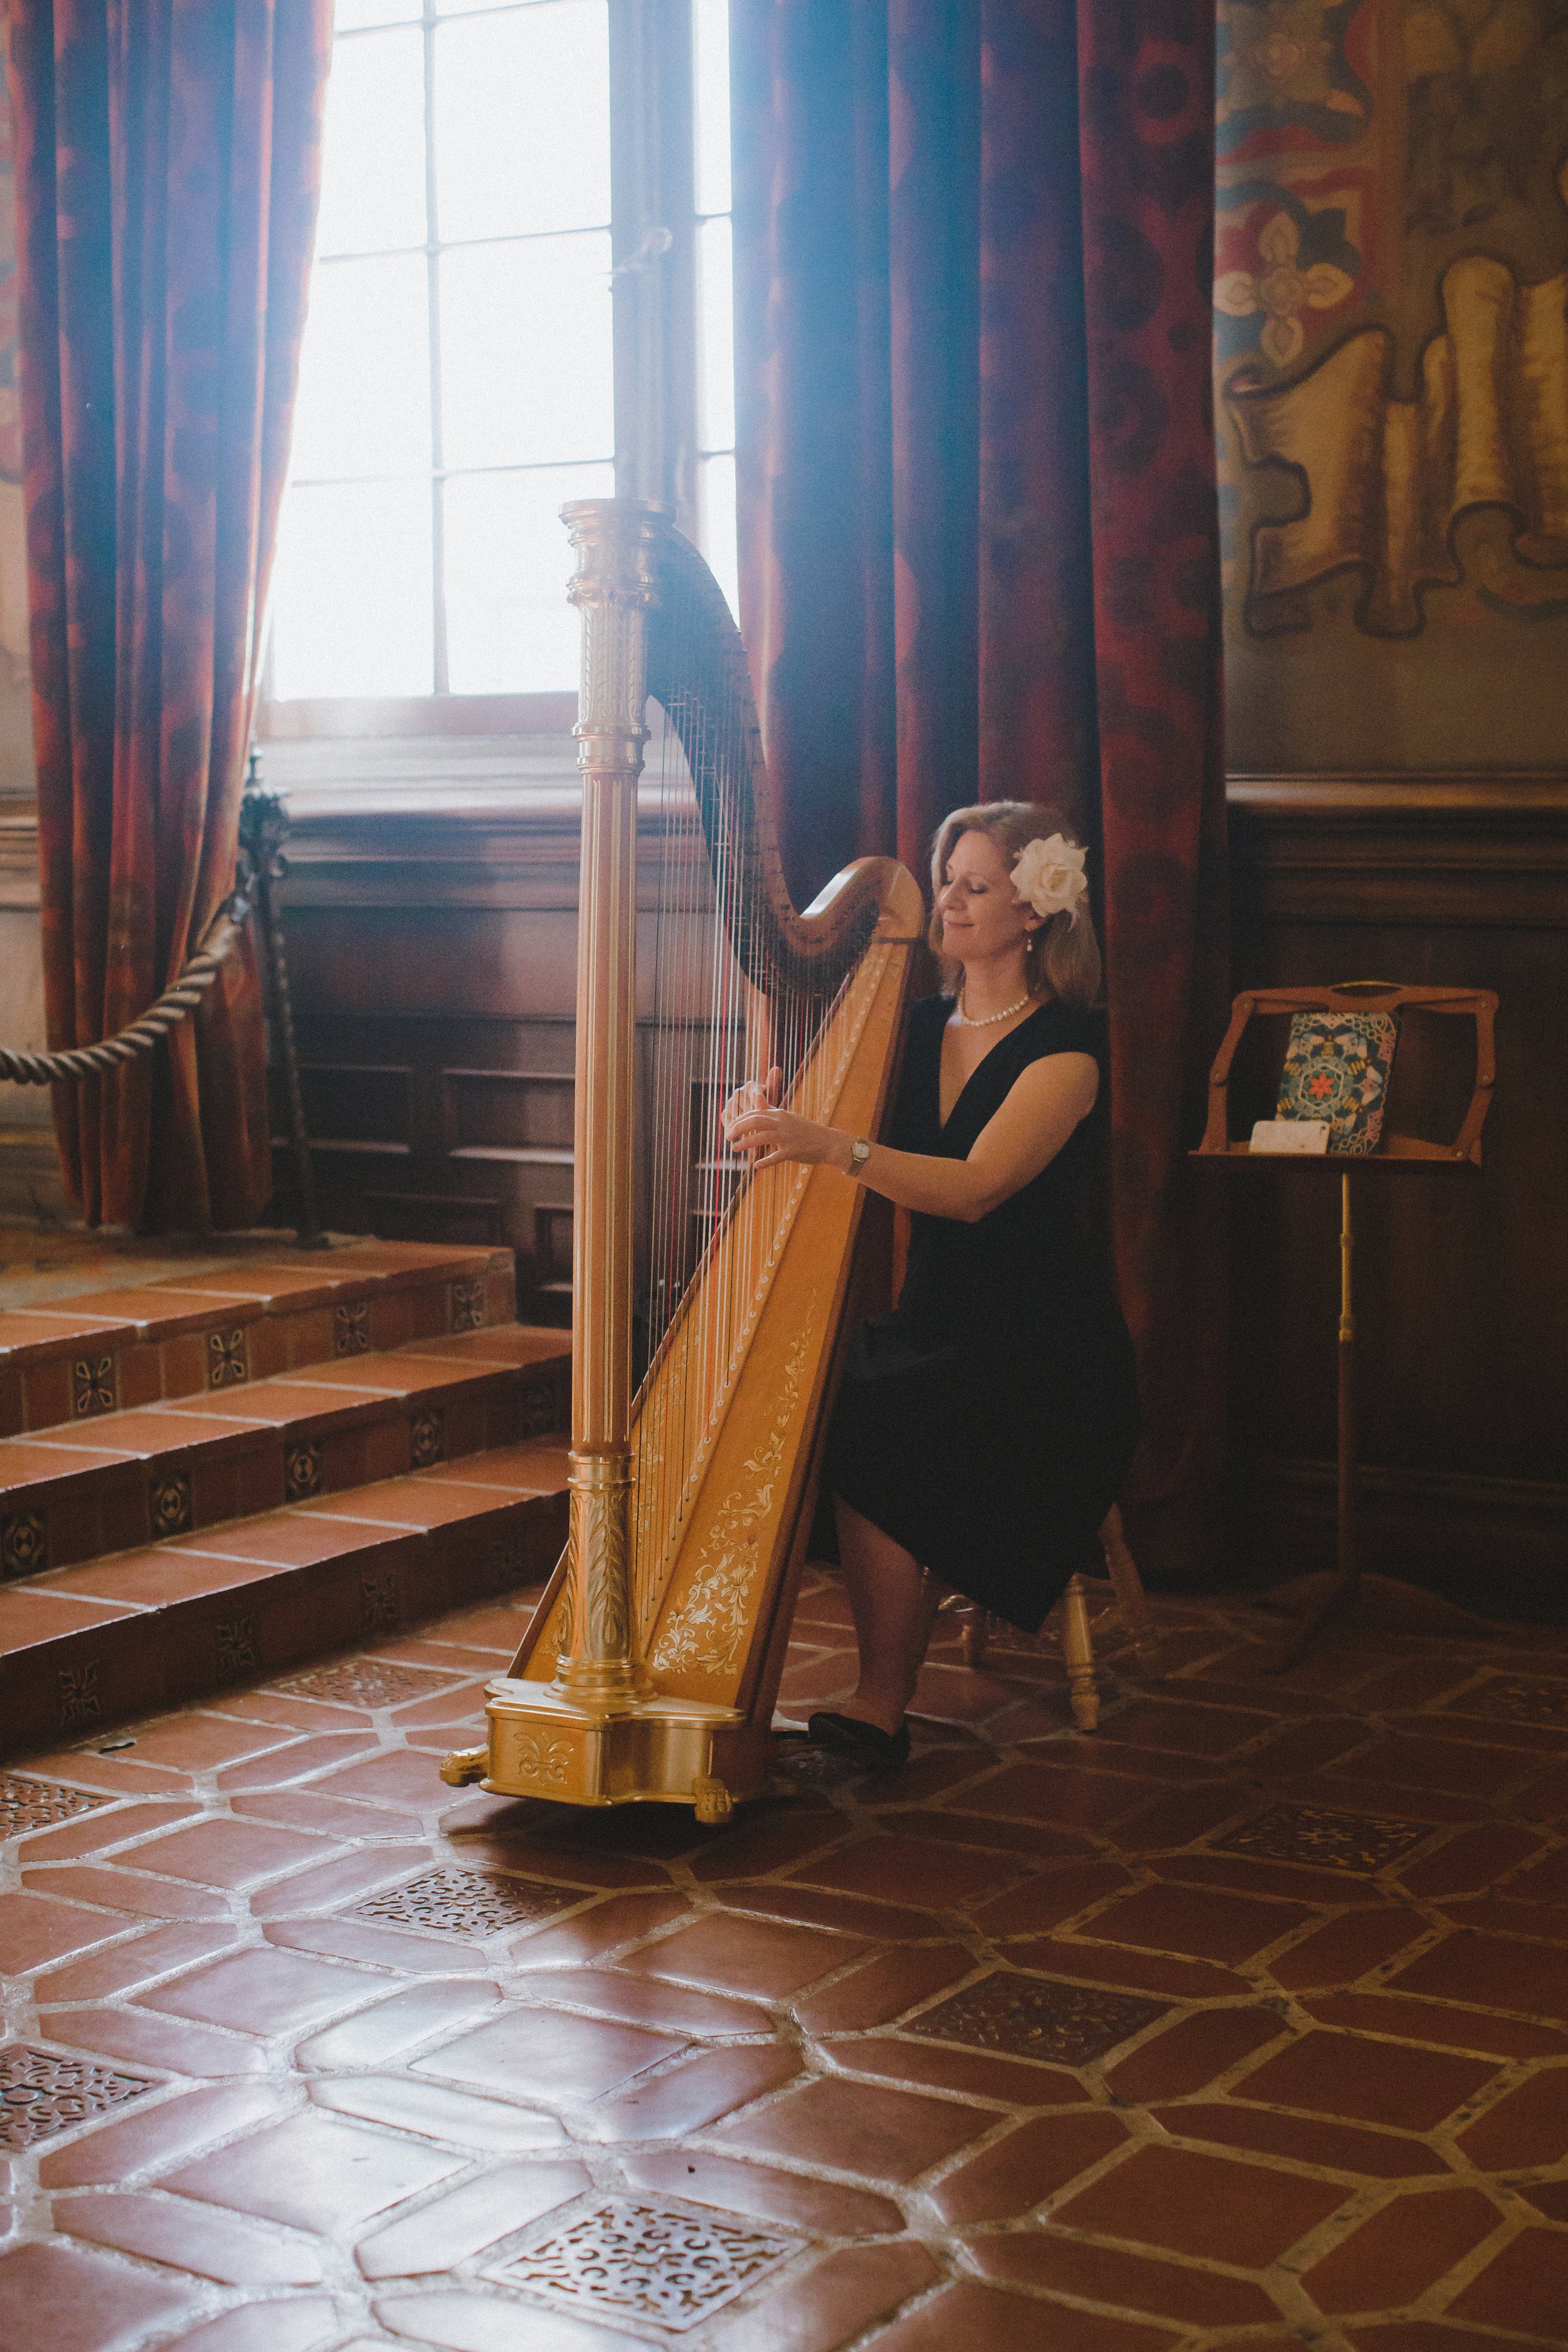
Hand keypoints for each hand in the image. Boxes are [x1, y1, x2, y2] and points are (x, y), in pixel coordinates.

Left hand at [723, 1070, 849, 1171]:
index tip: (730, 1128)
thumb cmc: (805, 1131)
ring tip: (735, 1149)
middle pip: (755, 1121)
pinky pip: (776, 1156)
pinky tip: (756, 1165)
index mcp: (780, 1114)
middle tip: (727, 1137)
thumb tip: (757, 1096)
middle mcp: (782, 1123)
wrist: (828, 1142)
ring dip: (746, 1143)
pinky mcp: (794, 1151)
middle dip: (738, 1128)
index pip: (754, 1113)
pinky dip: (766, 1161)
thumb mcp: (787, 1117)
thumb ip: (770, 1110)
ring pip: (762, 1138)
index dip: (739, 1120)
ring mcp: (788, 1137)